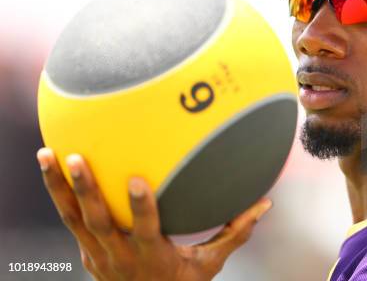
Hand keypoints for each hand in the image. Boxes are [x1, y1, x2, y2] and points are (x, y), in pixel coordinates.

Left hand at [36, 148, 271, 280]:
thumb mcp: (209, 265)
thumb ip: (234, 233)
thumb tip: (264, 205)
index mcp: (152, 257)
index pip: (145, 231)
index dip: (140, 207)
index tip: (136, 179)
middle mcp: (119, 256)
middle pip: (98, 221)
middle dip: (86, 190)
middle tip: (76, 158)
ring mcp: (98, 256)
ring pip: (73, 219)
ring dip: (59, 188)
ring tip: (47, 155)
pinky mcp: (87, 252)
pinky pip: (70, 221)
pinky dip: (59, 196)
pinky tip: (51, 170)